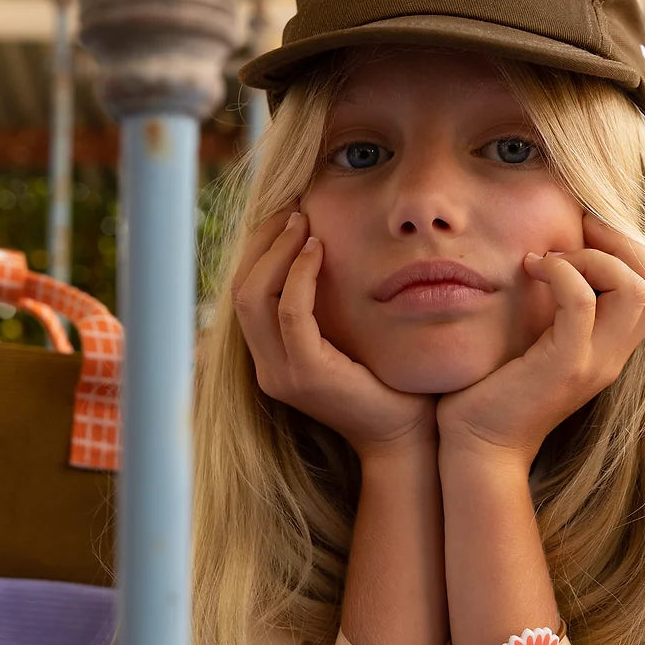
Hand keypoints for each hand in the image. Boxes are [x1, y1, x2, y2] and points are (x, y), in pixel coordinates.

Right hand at [231, 210, 437, 458]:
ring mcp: (282, 374)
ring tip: (303, 222)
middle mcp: (267, 368)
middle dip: (263, 243)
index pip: (246, 294)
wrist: (404, 435)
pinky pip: (292, 313)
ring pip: (254, 297)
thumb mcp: (347, 339)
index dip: (260, 250)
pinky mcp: (306, 375)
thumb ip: (327, 308)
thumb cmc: (387, 384)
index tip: (287, 216)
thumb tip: (325, 250)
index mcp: (272, 359)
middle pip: (240, 291)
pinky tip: (319, 250)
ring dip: (278, 252)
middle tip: (293, 209)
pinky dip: (301, 276)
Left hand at [436, 215, 644, 469]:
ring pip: (635, 289)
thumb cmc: (492, 393)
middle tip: (576, 230)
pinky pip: (581, 302)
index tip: (583, 232)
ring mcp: (593, 364)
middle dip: (622, 242)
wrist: (477, 448)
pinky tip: (533, 268)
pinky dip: (561, 272)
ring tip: (551, 257)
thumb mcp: (533, 343)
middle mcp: (611, 357)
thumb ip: (553, 309)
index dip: (632, 250)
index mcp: (610, 350)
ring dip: (594, 256)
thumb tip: (546, 252)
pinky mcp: (564, 366)